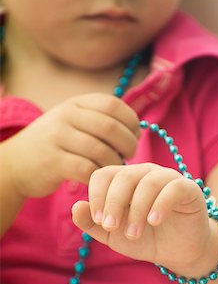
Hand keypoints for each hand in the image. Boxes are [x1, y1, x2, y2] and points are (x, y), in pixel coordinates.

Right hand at [4, 93, 139, 197]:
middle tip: (129, 155)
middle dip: (128, 144)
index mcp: (75, 103)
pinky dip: (100, 176)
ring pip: (101, 151)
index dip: (131, 121)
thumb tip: (136, 130)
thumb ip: (99, 120)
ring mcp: (58, 138)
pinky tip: (101, 180)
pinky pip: (87, 169)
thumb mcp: (72, 123)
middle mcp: (66, 116)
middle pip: (111, 127)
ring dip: (115, 163)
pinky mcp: (53, 162)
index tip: (134, 136)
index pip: (113, 105)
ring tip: (115, 169)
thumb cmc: (54, 145)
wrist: (15, 164)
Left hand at [71, 163, 211, 271]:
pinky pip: (173, 188)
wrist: (177, 253)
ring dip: (136, 210)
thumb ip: (91, 223)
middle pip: (124, 177)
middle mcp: (145, 173)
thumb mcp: (112, 235)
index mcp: (124, 180)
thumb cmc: (144, 238)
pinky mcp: (188, 189)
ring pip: (148, 182)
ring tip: (133, 234)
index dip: (97, 196)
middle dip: (113, 203)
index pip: (103, 174)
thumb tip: (76, 206)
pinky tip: (154, 221)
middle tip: (111, 227)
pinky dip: (160, 204)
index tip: (98, 221)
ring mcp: (168, 179)